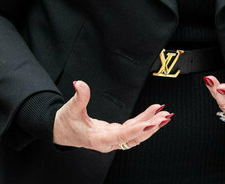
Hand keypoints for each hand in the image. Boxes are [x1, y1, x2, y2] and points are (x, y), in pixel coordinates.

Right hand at [52, 80, 172, 151]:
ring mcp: (113, 139)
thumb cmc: (65, 124)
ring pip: (136, 134)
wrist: (60, 132)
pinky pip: (133, 129)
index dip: (136, 129)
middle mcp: (108, 142)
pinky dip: (143, 121)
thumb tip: (79, 84)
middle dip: (151, 127)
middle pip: (134, 137)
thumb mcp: (70, 109)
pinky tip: (153, 114)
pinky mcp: (114, 134)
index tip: (150, 123)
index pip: (121, 136)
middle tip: (164, 116)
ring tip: (164, 114)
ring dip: (150, 124)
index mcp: (98, 139)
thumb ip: (79, 96)